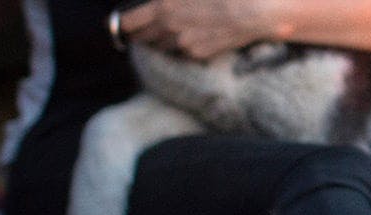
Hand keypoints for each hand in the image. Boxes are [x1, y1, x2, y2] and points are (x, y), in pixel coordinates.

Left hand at [119, 0, 280, 58]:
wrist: (252, 11)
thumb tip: (158, 2)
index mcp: (162, 6)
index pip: (129, 22)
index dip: (120, 24)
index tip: (118, 25)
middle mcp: (168, 28)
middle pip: (143, 38)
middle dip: (140, 33)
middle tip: (139, 30)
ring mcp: (183, 44)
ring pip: (161, 46)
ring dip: (160, 40)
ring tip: (168, 31)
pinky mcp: (198, 55)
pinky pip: (181, 52)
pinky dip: (180, 46)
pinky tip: (189, 36)